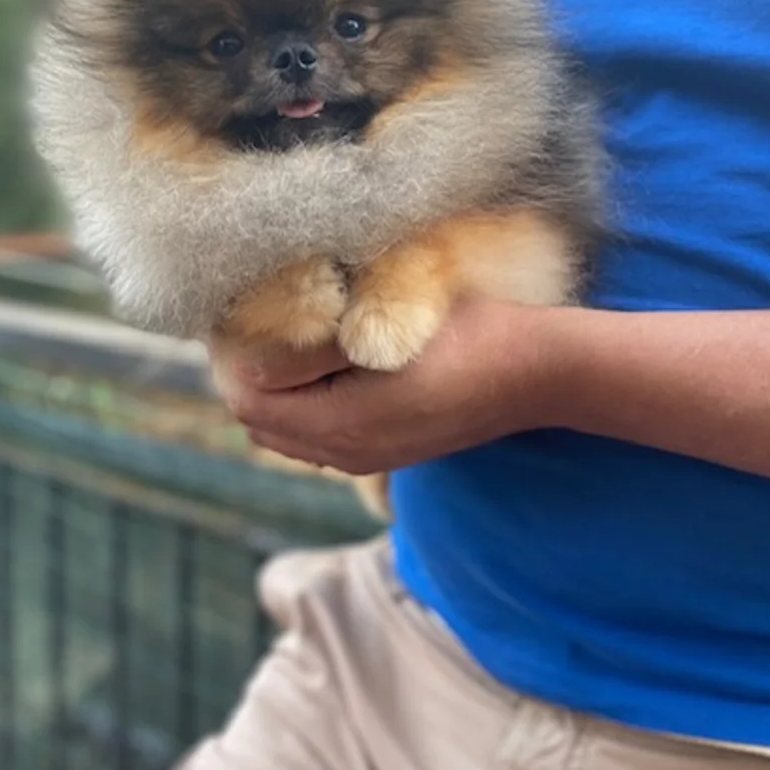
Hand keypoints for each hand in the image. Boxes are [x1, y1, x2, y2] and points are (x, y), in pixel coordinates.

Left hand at [208, 296, 564, 474]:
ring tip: (276, 342)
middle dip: (242, 375)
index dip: (231, 355)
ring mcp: (367, 458)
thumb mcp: (387, 322)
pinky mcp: (385, 454)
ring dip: (270, 393)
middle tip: (247, 321)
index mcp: (343, 423)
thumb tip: (250, 351)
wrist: (538, 372)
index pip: (249, 399)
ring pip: (284, 435)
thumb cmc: (468, 331)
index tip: (236, 311)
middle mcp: (348, 453)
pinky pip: (314, 441)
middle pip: (258, 422)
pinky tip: (316, 368)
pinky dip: (299, 408)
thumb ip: (315, 341)